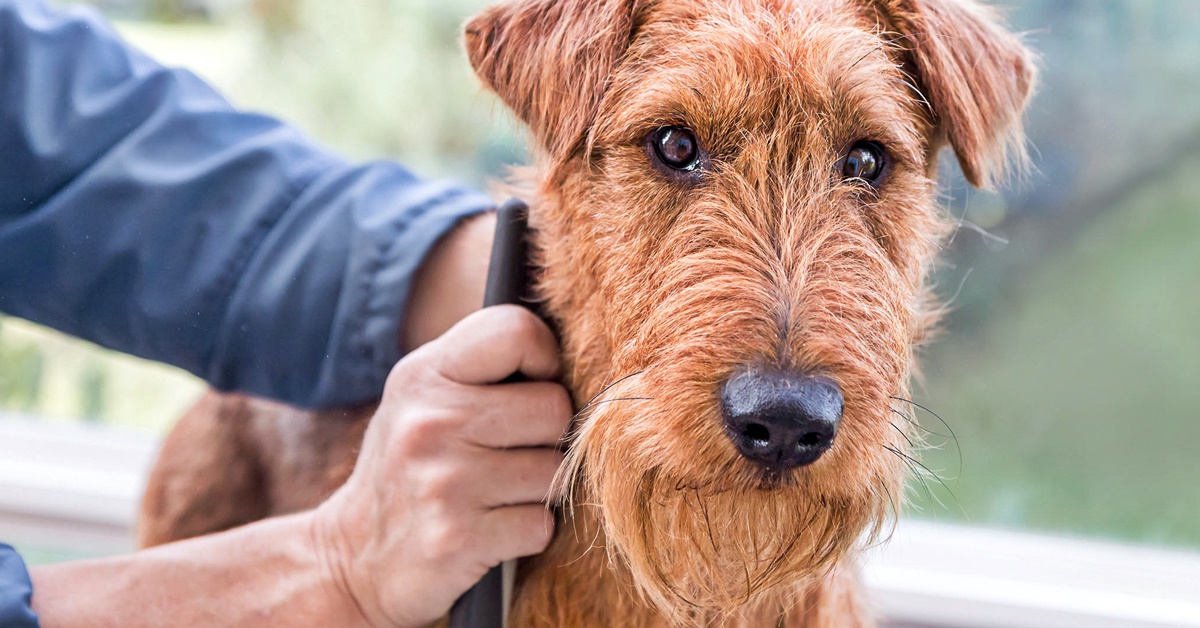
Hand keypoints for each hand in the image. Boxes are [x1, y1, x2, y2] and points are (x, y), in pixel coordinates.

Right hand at [313, 305, 571, 626]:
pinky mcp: (458, 538)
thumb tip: (567, 354)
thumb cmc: (409, 467)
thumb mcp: (422, 398)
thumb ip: (481, 368)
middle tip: (507, 453)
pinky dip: (527, 531)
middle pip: (554, 408)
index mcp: (424, 375)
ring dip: (537, 489)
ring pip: (555, 471)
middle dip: (545, 436)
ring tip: (494, 493)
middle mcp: (431, 422)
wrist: (351, 559)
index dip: (543, 357)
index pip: (515, 330)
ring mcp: (444, 482)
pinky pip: (542, 524)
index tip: (530, 386)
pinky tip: (489, 528)